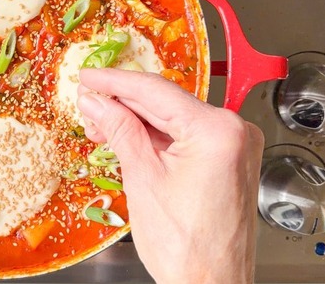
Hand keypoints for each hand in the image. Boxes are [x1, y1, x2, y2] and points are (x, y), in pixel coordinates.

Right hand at [77, 68, 262, 283]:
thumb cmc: (185, 248)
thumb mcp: (142, 179)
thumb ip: (119, 131)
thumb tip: (96, 102)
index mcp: (217, 132)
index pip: (156, 91)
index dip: (115, 82)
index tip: (88, 76)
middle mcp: (235, 132)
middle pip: (167, 103)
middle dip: (123, 104)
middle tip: (88, 105)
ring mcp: (236, 145)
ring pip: (175, 119)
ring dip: (137, 121)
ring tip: (101, 128)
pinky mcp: (230, 159)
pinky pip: (188, 136)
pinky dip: (157, 137)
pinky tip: (129, 138)